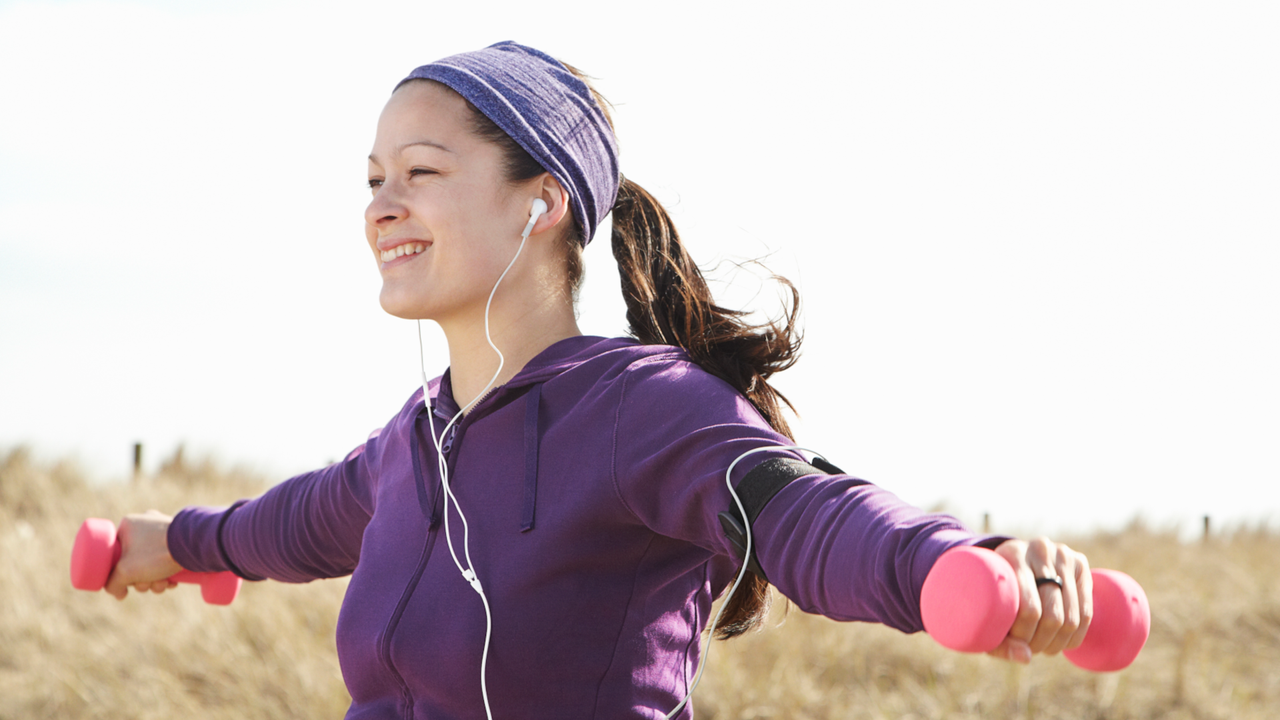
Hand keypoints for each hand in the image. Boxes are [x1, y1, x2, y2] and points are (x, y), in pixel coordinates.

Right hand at [103, 510, 184, 599]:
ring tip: (163, 582)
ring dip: (154, 580)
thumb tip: (118, 593)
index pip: (115, 554)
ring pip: (150, 564)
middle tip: (148, 582)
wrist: (194, 547)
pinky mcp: (178, 541)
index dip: (120, 572)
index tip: (127, 579)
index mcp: (128, 525)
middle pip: (133, 562)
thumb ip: (112, 583)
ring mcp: (163, 532)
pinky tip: (172, 580)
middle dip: (141, 579)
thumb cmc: (156, 553)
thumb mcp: (125, 571)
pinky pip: (165, 561)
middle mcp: (145, 525)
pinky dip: (166, 574)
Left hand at [987, 537, 1092, 662]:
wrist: (1010, 559)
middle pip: (1052, 614)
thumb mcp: (985, 611)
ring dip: (1059, 642)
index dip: (1024, 635)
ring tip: (1044, 646)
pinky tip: (1063, 641)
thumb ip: (999, 642)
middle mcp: (1039, 549)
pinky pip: (1086, 611)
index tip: (1016, 643)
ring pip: (1072, 616)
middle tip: (1031, 648)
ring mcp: (1063, 554)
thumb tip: (1026, 658)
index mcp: (1011, 554)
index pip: (1029, 609)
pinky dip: (1076, 635)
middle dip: (1042, 641)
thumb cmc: (994, 591)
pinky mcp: (1080, 563)